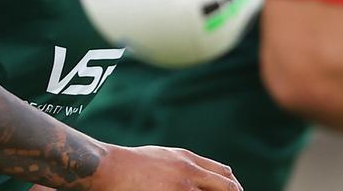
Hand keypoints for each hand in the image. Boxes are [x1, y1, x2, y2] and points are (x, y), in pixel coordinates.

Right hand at [88, 144, 240, 190]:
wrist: (108, 166)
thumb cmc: (129, 163)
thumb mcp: (162, 155)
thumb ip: (182, 164)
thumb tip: (197, 174)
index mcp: (188, 160)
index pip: (224, 175)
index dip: (233, 187)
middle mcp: (189, 172)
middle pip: (227, 187)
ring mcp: (182, 187)